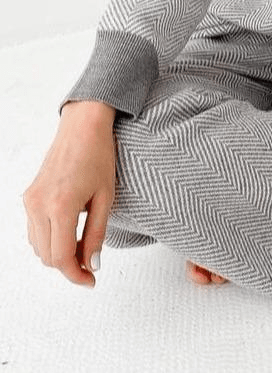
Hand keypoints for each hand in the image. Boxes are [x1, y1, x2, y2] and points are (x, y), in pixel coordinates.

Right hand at [23, 100, 116, 286]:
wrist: (83, 127)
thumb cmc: (99, 156)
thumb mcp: (106, 197)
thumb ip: (97, 234)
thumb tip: (91, 264)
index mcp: (60, 206)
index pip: (61, 257)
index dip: (76, 274)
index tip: (91, 280)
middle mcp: (38, 205)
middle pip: (46, 256)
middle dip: (68, 266)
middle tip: (91, 264)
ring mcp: (30, 201)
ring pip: (38, 246)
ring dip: (58, 254)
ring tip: (84, 246)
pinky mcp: (28, 197)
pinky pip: (34, 231)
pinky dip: (50, 239)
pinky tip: (70, 233)